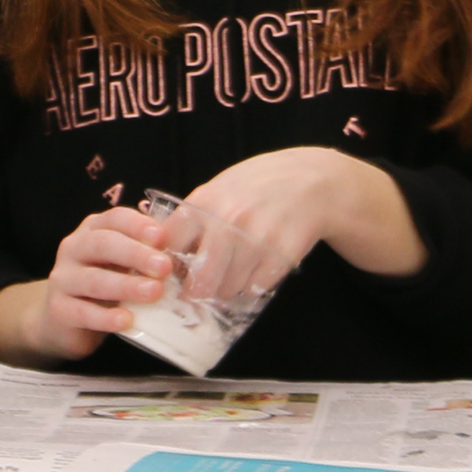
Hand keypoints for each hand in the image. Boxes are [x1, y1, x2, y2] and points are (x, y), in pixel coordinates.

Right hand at [31, 207, 174, 359]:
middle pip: (103, 244)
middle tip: (164, 267)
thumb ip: (144, 254)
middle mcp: (74, 249)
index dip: (138, 225)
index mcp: (93, 230)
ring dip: (126, 285)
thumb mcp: (123, 264)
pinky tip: (127, 320)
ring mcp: (62, 279)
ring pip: (94, 280)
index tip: (162, 237)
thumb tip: (184, 254)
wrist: (63, 321)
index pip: (114, 218)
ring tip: (154, 293)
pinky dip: (106, 317)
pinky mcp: (58, 310)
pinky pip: (82, 312)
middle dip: (136, 254)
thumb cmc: (105, 284)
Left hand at [183, 146, 376, 279]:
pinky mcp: (280, 256)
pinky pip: (256, 288)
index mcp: (204, 203)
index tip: (172, 274)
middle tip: (201, 289)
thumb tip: (160, 251)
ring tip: (236, 270)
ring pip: (228, 289)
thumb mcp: (219, 188)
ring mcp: (255, 240)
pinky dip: (254, 284)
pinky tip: (259, 267)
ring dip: (229, 287)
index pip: (169, 247)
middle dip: (198, 290)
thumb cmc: (259, 184)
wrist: (311, 180)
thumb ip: (192, 217)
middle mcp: (227, 222)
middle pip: (199, 281)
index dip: (166, 266)